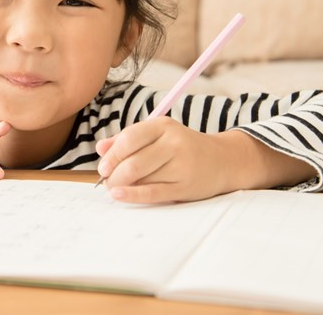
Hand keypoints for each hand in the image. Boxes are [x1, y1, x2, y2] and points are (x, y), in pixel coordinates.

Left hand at [96, 118, 317, 203]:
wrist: (222, 161)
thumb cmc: (181, 147)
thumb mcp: (157, 136)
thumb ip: (128, 140)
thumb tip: (100, 149)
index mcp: (164, 125)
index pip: (130, 138)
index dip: (112, 154)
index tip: (102, 165)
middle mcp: (174, 143)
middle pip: (133, 161)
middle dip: (114, 173)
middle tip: (106, 180)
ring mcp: (182, 165)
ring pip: (141, 178)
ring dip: (121, 185)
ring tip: (114, 187)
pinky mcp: (185, 186)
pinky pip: (153, 193)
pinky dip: (132, 195)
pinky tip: (119, 195)